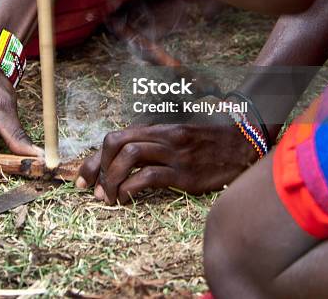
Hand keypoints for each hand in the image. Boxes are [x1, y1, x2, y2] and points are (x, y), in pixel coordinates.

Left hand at [76, 114, 257, 204]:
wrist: (244, 143)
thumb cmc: (208, 141)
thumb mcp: (177, 134)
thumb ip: (153, 142)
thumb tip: (123, 160)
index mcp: (157, 128)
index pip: (116, 137)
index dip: (94, 158)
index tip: (83, 178)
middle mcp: (162, 136)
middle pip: (117, 144)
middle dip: (97, 168)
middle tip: (91, 189)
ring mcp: (174, 153)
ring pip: (129, 157)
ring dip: (111, 180)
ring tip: (108, 198)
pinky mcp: (185, 174)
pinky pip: (150, 177)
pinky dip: (131, 188)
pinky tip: (126, 200)